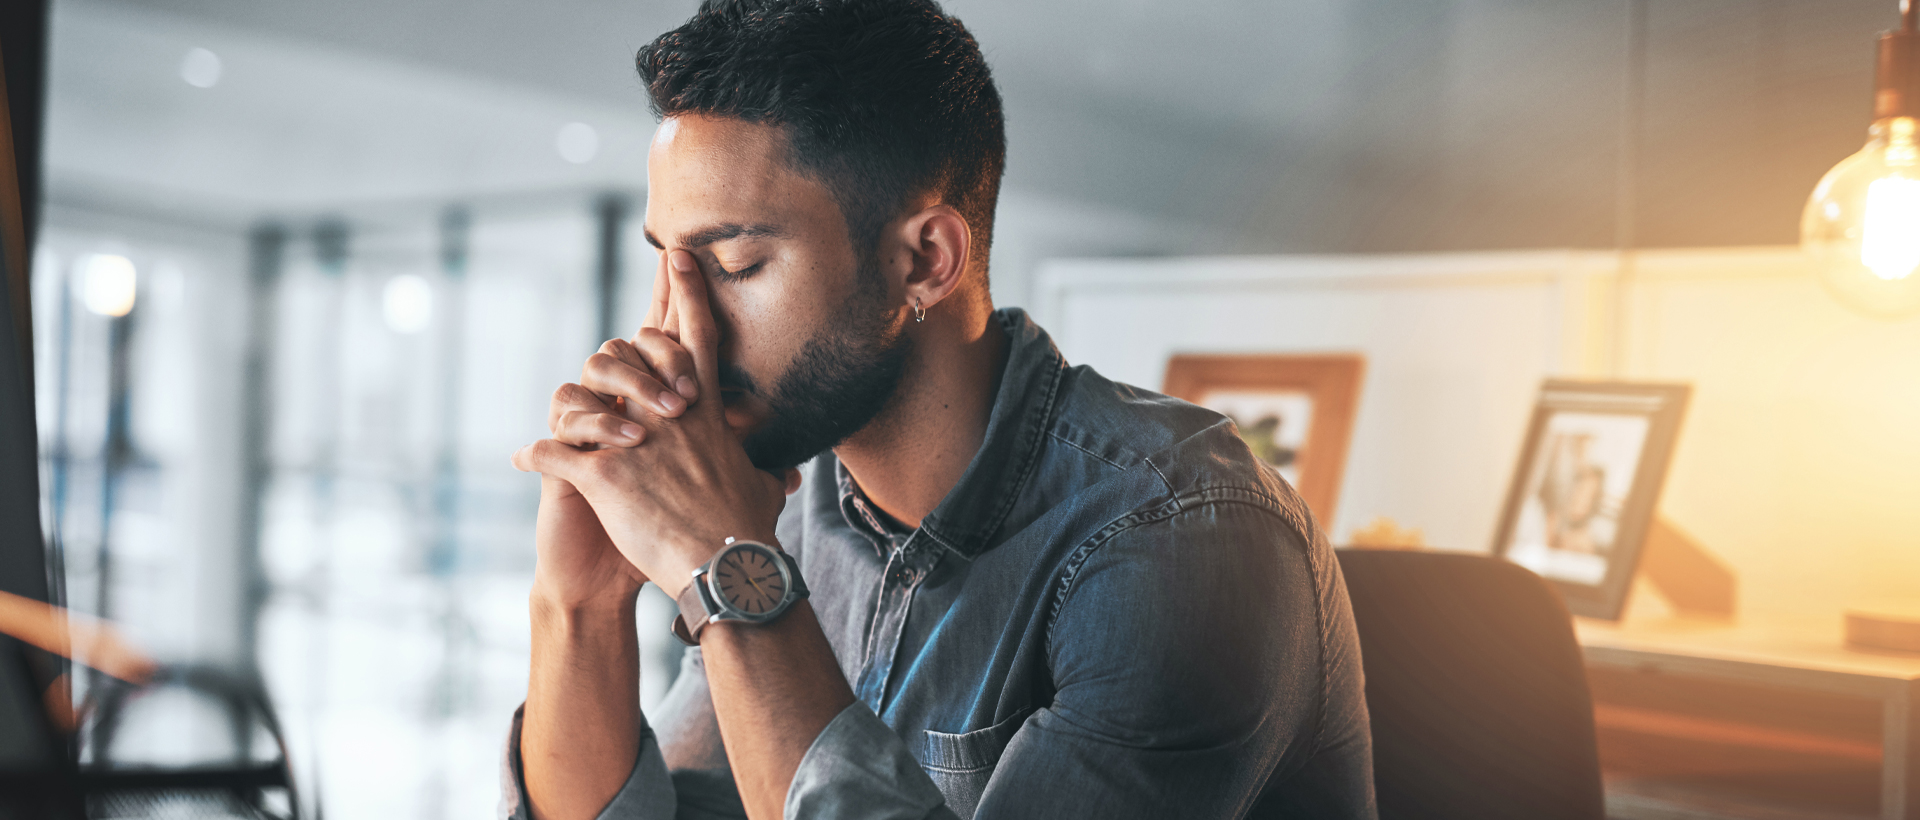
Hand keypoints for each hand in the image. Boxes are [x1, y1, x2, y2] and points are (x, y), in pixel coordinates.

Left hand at [515, 251, 794, 599]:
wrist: (726, 567)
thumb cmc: (749, 532)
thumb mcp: (763, 489)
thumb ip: (765, 472)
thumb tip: (786, 474)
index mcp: (703, 415)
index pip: (697, 339)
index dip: (687, 294)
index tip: (677, 256)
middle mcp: (666, 417)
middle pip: (632, 355)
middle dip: (620, 351)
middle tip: (613, 349)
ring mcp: (633, 443)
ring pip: (581, 401)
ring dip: (570, 415)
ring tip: (559, 431)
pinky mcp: (604, 476)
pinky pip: (553, 453)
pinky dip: (535, 455)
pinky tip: (523, 461)